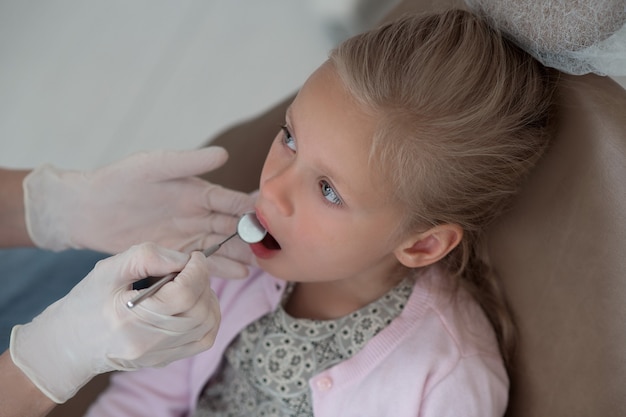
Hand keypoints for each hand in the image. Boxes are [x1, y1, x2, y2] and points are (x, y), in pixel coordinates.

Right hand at [9, 243, 219, 403]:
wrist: (70, 343)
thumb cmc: (86, 302)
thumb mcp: (109, 270)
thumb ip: (148, 257)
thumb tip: (184, 259)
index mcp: (131, 319)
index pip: (184, 294)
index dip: (197, 270)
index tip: (195, 256)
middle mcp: (149, 343)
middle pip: (200, 310)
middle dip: (203, 282)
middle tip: (190, 268)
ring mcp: (159, 355)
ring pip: (207, 325)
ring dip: (208, 298)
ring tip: (191, 284)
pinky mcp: (166, 359)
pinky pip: (203, 340)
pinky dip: (208, 318)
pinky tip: (194, 303)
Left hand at [24, 147, 254, 276]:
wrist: (87, 209)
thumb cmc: (120, 180)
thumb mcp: (155, 166)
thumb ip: (188, 162)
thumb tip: (224, 155)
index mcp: (198, 192)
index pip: (231, 201)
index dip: (249, 208)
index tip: (268, 215)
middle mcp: (198, 215)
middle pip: (231, 227)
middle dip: (250, 236)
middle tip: (269, 246)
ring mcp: (187, 236)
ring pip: (220, 247)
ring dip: (238, 255)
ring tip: (256, 265)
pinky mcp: (173, 254)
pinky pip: (200, 262)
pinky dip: (219, 268)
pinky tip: (236, 274)